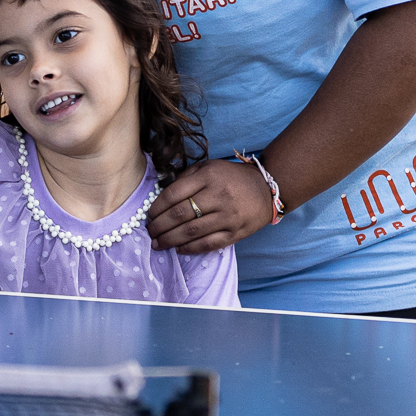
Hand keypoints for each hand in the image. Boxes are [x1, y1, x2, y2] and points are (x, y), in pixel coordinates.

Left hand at [148, 159, 272, 252]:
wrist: (266, 189)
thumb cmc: (231, 177)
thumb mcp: (209, 167)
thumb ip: (186, 178)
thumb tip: (162, 197)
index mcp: (208, 177)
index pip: (174, 194)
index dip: (157, 208)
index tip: (149, 215)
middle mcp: (217, 196)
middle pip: (180, 215)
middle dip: (160, 226)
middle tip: (150, 232)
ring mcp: (228, 216)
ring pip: (192, 232)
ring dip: (170, 240)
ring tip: (158, 244)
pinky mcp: (235, 232)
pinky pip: (209, 244)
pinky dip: (191, 248)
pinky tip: (179, 249)